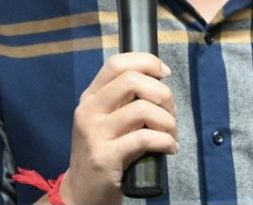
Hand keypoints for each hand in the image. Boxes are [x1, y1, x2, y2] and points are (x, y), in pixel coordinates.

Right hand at [59, 53, 177, 204]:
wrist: (82, 193)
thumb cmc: (104, 151)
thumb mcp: (107, 119)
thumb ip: (125, 99)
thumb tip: (160, 82)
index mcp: (91, 96)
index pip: (117, 63)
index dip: (146, 62)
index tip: (165, 73)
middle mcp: (89, 110)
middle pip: (132, 80)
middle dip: (162, 93)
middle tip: (170, 111)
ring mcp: (95, 134)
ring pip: (142, 109)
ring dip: (167, 120)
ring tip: (171, 133)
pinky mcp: (105, 157)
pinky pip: (144, 138)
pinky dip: (165, 141)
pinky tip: (169, 148)